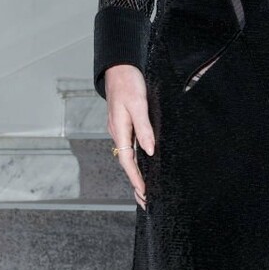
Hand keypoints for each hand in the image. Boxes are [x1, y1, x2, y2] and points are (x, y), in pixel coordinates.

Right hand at [103, 64, 154, 208]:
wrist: (119, 68)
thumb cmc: (128, 84)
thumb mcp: (138, 104)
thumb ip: (144, 128)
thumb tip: (149, 151)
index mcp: (120, 130)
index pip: (128, 161)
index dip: (136, 179)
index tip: (145, 193)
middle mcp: (118, 133)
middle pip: (127, 164)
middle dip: (135, 183)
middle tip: (145, 201)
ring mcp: (120, 130)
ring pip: (128, 157)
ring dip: (136, 174)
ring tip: (145, 190)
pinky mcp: (125, 125)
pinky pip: (130, 148)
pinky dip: (136, 161)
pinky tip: (143, 165)